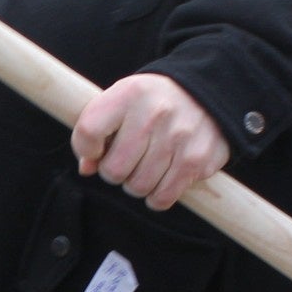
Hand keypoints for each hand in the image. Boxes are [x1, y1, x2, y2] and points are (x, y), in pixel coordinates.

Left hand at [71, 72, 231, 210]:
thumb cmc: (152, 103)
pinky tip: (162, 179)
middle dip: (115, 172)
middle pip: (113, 170)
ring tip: (146, 167)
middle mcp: (155, 113)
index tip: (96, 149)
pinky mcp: (197, 159)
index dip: (85, 149)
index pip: (88, 132)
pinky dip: (158, 196)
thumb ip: (97, 130)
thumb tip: (87, 168)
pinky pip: (162, 197)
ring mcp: (179, 136)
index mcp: (130, 93)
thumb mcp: (121, 102)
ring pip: (138, 187)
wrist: (206, 94)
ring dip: (137, 184)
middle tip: (127, 161)